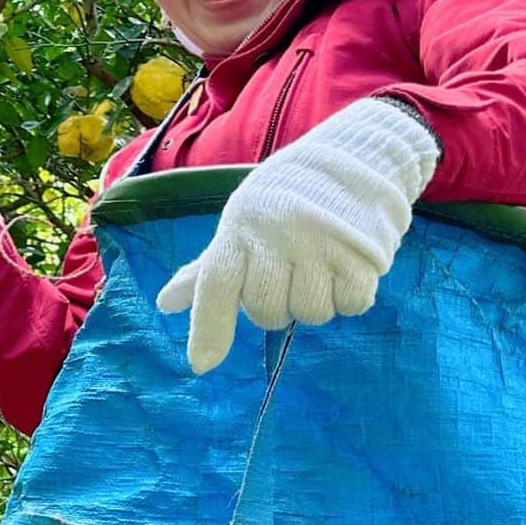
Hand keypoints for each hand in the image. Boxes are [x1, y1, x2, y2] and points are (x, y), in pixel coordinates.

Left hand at [156, 97, 440, 373]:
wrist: (352, 160)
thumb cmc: (284, 202)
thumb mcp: (240, 226)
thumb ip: (206, 271)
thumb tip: (164, 303)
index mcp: (240, 229)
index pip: (215, 284)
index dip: (208, 327)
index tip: (202, 365)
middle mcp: (276, 236)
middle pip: (267, 311)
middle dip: (277, 305)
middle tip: (290, 273)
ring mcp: (320, 245)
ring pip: (310, 313)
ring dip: (317, 300)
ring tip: (321, 264)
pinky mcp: (361, 255)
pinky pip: (349, 304)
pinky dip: (350, 295)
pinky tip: (346, 266)